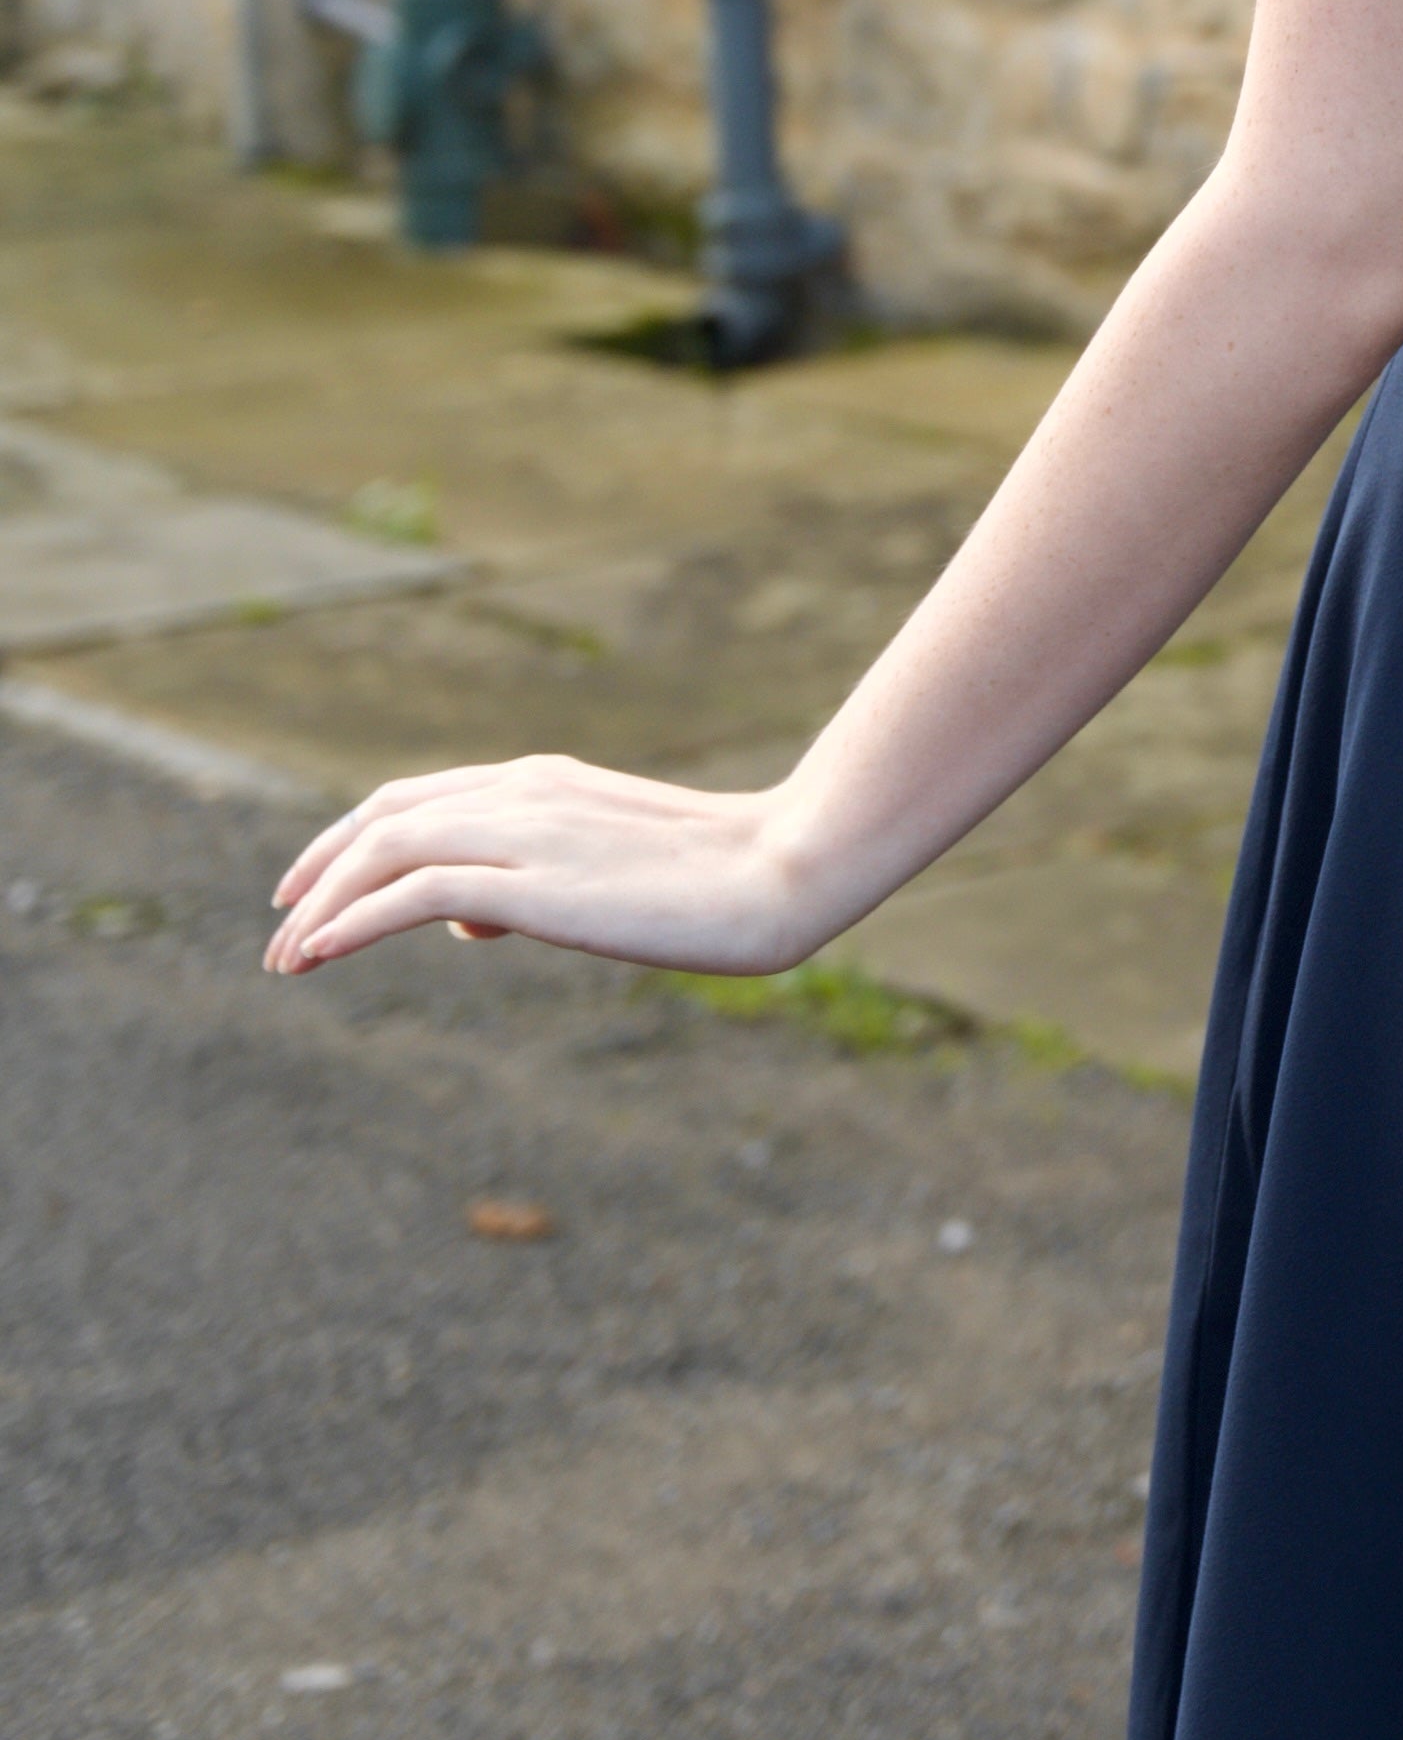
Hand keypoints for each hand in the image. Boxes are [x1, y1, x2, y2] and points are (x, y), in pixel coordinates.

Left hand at [263, 758, 828, 984]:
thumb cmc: (725, 880)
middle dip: (318, 871)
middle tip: (278, 930)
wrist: (787, 870)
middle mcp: (521, 793)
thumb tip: (469, 922)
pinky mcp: (533, 883)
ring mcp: (525, 832)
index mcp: (544, 781)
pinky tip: (318, 955)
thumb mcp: (616, 875)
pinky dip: (350, 921)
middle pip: (383, 818)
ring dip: (321, 904)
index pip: (417, 799)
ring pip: (384, 850)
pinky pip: (412, 895)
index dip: (350, 840)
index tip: (312, 889)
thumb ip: (538, 884)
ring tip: (285, 959)